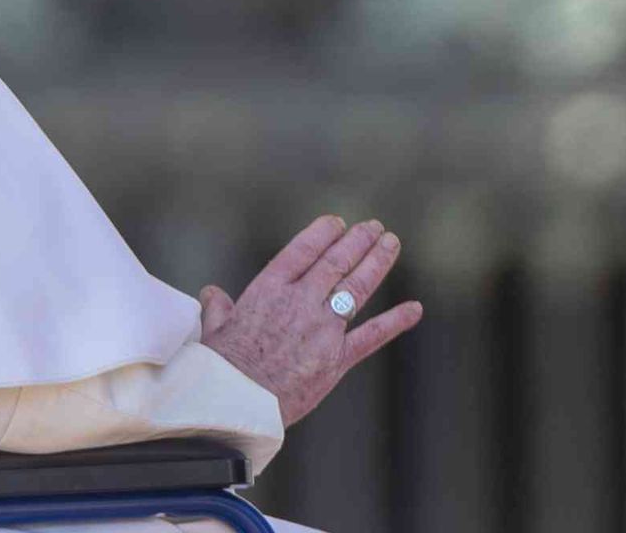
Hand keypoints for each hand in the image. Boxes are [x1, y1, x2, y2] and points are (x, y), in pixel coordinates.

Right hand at [199, 216, 422, 426]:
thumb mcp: (215, 329)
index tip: (338, 222)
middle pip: (336, 262)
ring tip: (390, 242)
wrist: (237, 402)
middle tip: (374, 226)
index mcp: (269, 289)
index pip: (303, 250)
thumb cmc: (221, 367)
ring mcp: (322, 328)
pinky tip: (415, 308)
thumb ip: (219, 308)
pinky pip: (372, 335)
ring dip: (377, 262)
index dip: (324, 233)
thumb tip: (211, 294)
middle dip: (358, 241)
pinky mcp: (337, 358)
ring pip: (357, 286)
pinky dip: (396, 321)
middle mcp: (300, 301)